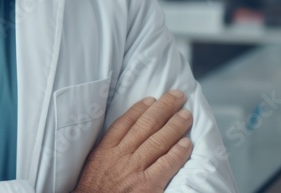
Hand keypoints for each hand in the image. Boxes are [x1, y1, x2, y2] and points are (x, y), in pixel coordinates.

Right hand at [73, 89, 193, 192]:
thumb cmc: (94, 190)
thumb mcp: (94, 165)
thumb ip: (106, 151)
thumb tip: (122, 139)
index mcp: (105, 150)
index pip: (124, 123)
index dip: (140, 109)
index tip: (152, 99)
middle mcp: (120, 156)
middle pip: (145, 126)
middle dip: (163, 108)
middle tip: (177, 97)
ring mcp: (134, 170)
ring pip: (158, 141)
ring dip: (175, 125)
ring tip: (186, 115)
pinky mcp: (147, 186)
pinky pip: (166, 164)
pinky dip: (177, 152)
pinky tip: (187, 143)